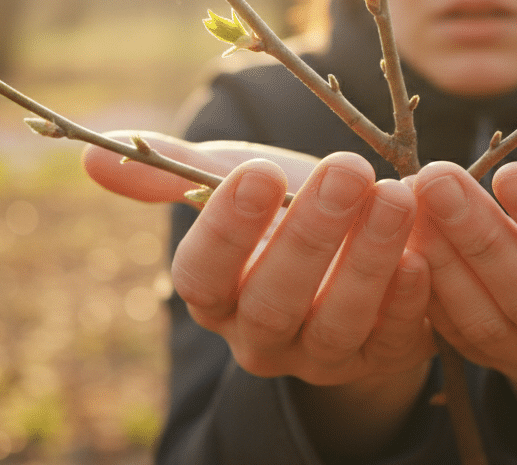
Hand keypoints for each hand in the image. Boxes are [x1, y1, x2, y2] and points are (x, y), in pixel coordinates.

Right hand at [84, 134, 435, 459]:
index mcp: (214, 294)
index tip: (259, 171)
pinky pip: (393, 339)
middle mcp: (260, 336)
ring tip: (396, 195)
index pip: (202, 276)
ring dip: (368, 257)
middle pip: (274, 300)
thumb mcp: (234, 182)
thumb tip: (96, 158)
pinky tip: (420, 255)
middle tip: (346, 170)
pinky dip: (408, 300)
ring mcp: (323, 355)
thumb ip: (172, 172)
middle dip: (311, 233)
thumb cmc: (285, 208)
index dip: (226, 229)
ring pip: (338, 321)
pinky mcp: (383, 357)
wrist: (356, 251)